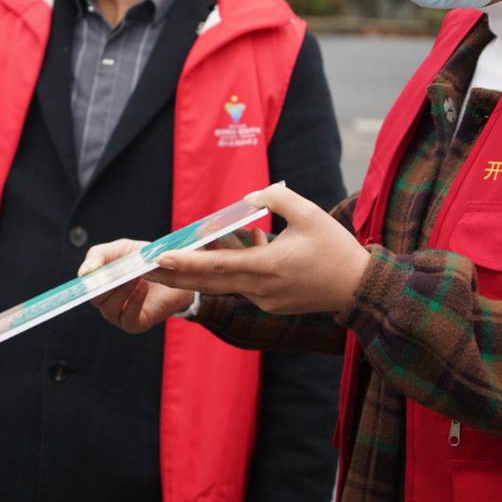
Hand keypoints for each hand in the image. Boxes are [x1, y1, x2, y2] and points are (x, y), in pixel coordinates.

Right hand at [79, 239, 195, 334]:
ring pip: (109, 308)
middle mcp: (105, 302)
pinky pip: (128, 318)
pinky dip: (134, 301)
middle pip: (95, 298)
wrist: (175, 272)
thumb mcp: (121, 249)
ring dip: (123, 290)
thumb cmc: (144, 259)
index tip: (93, 270)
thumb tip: (84, 273)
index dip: (86, 279)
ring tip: (137, 276)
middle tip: (123, 269)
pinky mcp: (135, 324)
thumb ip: (99, 255)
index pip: (84, 286)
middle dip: (107, 283)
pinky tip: (143, 287)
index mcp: (98, 284)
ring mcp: (119, 315)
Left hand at [148, 183, 370, 315]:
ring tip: (166, 261)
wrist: (360, 289)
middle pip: (208, 283)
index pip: (218, 265)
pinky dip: (228, 270)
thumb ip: (276, 199)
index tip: (161, 258)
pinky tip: (233, 248)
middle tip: (142, 267)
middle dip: (173, 276)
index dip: (188, 261)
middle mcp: (260, 288)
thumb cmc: (336, 248)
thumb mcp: (310, 214)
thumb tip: (249, 198)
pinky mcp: (269, 304)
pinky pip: (241, 284)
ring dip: (196, 272)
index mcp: (268, 267)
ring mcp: (264, 300)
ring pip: (222, 283)